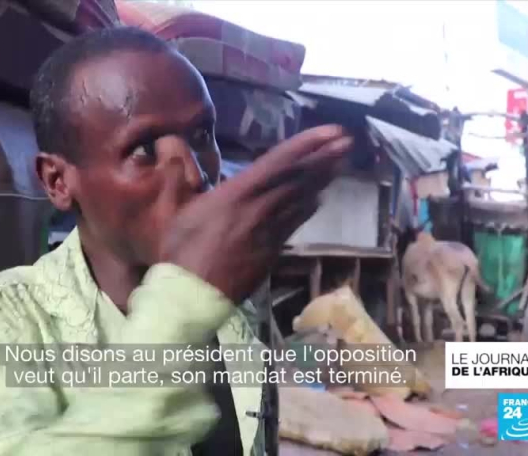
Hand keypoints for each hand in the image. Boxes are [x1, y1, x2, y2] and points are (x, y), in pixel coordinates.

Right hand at [159, 125, 352, 302]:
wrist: (192, 295)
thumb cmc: (180, 252)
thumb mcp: (179, 209)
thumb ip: (188, 183)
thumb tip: (185, 160)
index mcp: (238, 193)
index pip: (280, 162)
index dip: (307, 144)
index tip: (330, 131)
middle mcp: (260, 208)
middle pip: (299, 178)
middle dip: (325, 157)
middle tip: (347, 140)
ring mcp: (270, 231)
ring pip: (302, 200)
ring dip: (323, 179)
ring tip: (340, 162)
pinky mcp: (273, 251)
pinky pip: (296, 223)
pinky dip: (309, 207)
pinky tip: (318, 199)